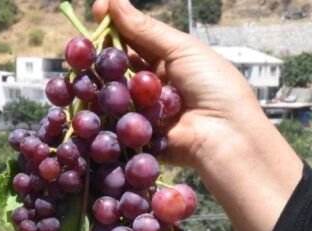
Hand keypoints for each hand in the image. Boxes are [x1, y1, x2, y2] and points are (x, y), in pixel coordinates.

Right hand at [92, 0, 268, 169]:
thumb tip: (115, 0)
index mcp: (168, 59)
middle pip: (120, 63)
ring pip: (113, 91)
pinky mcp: (138, 134)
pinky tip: (90, 97)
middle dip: (103, 52)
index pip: (134, 37)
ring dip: (101, 79)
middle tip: (84, 43)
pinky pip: (115, 119)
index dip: (115, 23)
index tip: (98, 9)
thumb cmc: (215, 87)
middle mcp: (154, 83)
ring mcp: (144, 109)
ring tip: (86, 69)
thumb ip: (145, 29)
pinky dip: (104, 110)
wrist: (226, 136)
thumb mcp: (183, 49)